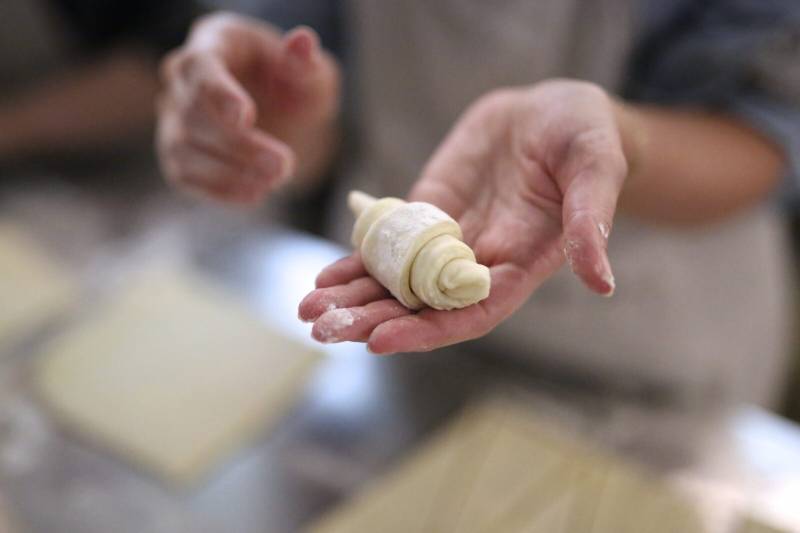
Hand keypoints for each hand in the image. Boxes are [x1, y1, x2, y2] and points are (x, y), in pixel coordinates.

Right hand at [156, 12, 339, 203]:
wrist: (288, 121)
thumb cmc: (295, 87)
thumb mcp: (312, 72)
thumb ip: (306, 62)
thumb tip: (303, 41)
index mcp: (214, 41)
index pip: (200, 65)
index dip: (219, 93)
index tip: (246, 118)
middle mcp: (183, 78)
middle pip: (193, 113)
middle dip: (239, 144)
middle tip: (283, 165)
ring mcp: (175, 117)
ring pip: (183, 148)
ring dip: (229, 172)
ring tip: (275, 181)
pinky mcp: (178, 154)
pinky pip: (185, 176)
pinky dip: (219, 190)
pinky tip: (255, 193)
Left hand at [299, 80, 631, 353]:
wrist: (552, 110)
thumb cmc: (586, 138)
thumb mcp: (597, 170)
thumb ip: (591, 223)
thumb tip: (602, 282)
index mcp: (520, 264)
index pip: (470, 312)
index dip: (427, 329)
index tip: (380, 340)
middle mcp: (479, 261)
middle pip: (422, 305)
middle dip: (372, 318)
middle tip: (323, 329)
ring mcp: (449, 238)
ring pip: (397, 280)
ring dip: (354, 297)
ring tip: (308, 308)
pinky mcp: (429, 210)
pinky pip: (389, 244)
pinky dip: (357, 260)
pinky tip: (324, 276)